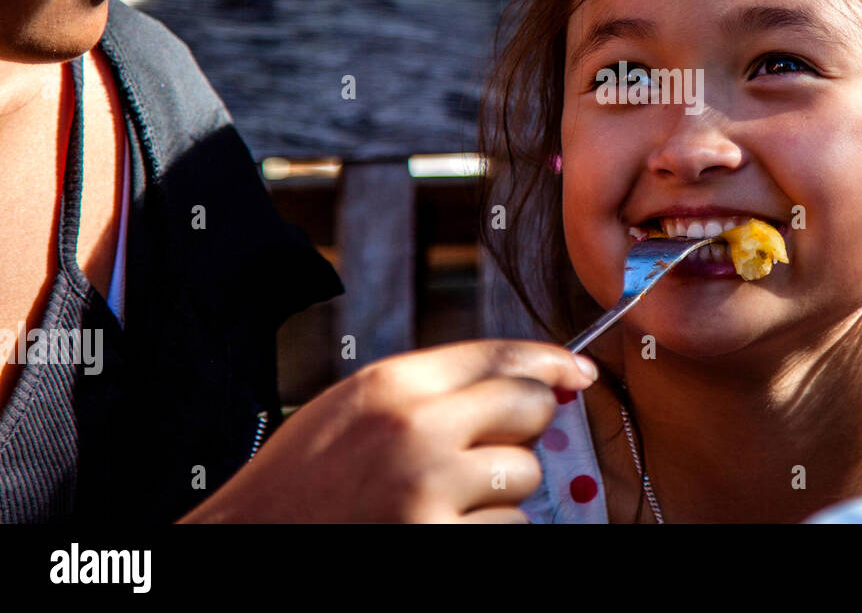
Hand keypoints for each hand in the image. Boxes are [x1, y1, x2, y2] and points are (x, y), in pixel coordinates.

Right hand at [178, 340, 597, 522]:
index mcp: (390, 385)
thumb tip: (520, 388)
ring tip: (446, 502)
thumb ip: (425, 393)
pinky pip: (511, 530)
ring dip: (502, 494)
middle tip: (502, 445)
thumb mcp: (350, 412)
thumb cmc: (298, 485)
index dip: (550, 362)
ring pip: (525, 478)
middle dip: (529, 428)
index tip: (579, 373)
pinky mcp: (438, 544)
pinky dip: (490, 533)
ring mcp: (428, 493)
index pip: (498, 355)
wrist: (242, 546)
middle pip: (529, 408)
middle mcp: (414, 430)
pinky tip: (444, 529)